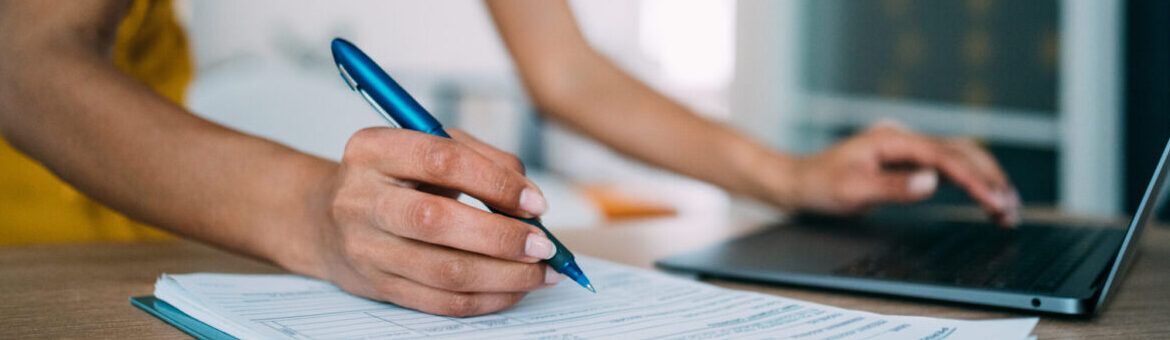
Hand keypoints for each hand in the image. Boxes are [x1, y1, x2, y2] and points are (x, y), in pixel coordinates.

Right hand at [312, 128, 562, 316]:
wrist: (327, 219)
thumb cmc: (397, 177)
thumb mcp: (430, 146)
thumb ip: (484, 159)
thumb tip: (532, 200)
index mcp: (374, 150)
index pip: (441, 160)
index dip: (496, 183)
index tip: (535, 202)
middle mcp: (361, 198)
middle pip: (437, 221)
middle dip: (502, 238)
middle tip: (543, 245)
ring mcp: (365, 247)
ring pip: (444, 271)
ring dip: (504, 276)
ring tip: (539, 272)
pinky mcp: (377, 286)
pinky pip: (440, 302)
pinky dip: (487, 299)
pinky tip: (514, 289)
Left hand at [776, 122, 1019, 225]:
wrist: (798, 181)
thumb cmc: (820, 186)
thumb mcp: (853, 190)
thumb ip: (893, 187)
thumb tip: (932, 182)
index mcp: (892, 140)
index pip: (944, 157)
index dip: (974, 179)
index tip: (994, 201)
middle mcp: (903, 139)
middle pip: (960, 151)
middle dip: (989, 178)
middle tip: (1010, 208)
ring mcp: (905, 149)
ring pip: (957, 158)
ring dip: (984, 179)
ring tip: (1006, 208)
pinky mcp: (905, 161)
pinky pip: (946, 167)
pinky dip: (969, 182)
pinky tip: (984, 198)